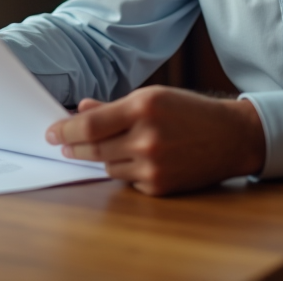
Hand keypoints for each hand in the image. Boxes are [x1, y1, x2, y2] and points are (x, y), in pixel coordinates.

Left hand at [45, 86, 265, 195]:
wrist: (231, 137)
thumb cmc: (190, 111)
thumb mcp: (153, 97)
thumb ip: (114, 107)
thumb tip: (80, 110)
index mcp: (144, 107)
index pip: (90, 125)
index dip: (65, 130)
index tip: (51, 131)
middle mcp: (147, 137)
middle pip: (93, 149)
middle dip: (73, 147)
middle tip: (62, 144)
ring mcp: (153, 166)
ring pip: (107, 166)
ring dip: (101, 158)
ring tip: (107, 147)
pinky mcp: (159, 186)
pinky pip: (127, 180)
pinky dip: (126, 169)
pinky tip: (137, 158)